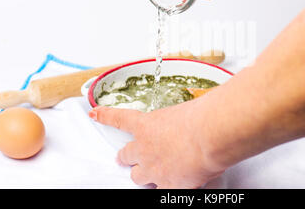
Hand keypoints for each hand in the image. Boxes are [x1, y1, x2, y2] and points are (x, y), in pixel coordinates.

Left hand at [89, 101, 224, 188]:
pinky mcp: (167, 185)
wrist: (208, 135)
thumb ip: (177, 122)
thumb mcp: (184, 112)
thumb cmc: (201, 117)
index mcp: (146, 125)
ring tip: (154, 174)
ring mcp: (153, 169)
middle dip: (127, 157)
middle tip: (131, 158)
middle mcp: (144, 149)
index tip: (95, 114)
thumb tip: (188, 128)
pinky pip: (159, 192)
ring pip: (138, 178)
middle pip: (126, 156)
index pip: (119, 119)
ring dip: (144, 176)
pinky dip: (166, 189)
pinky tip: (174, 187)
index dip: (106, 116)